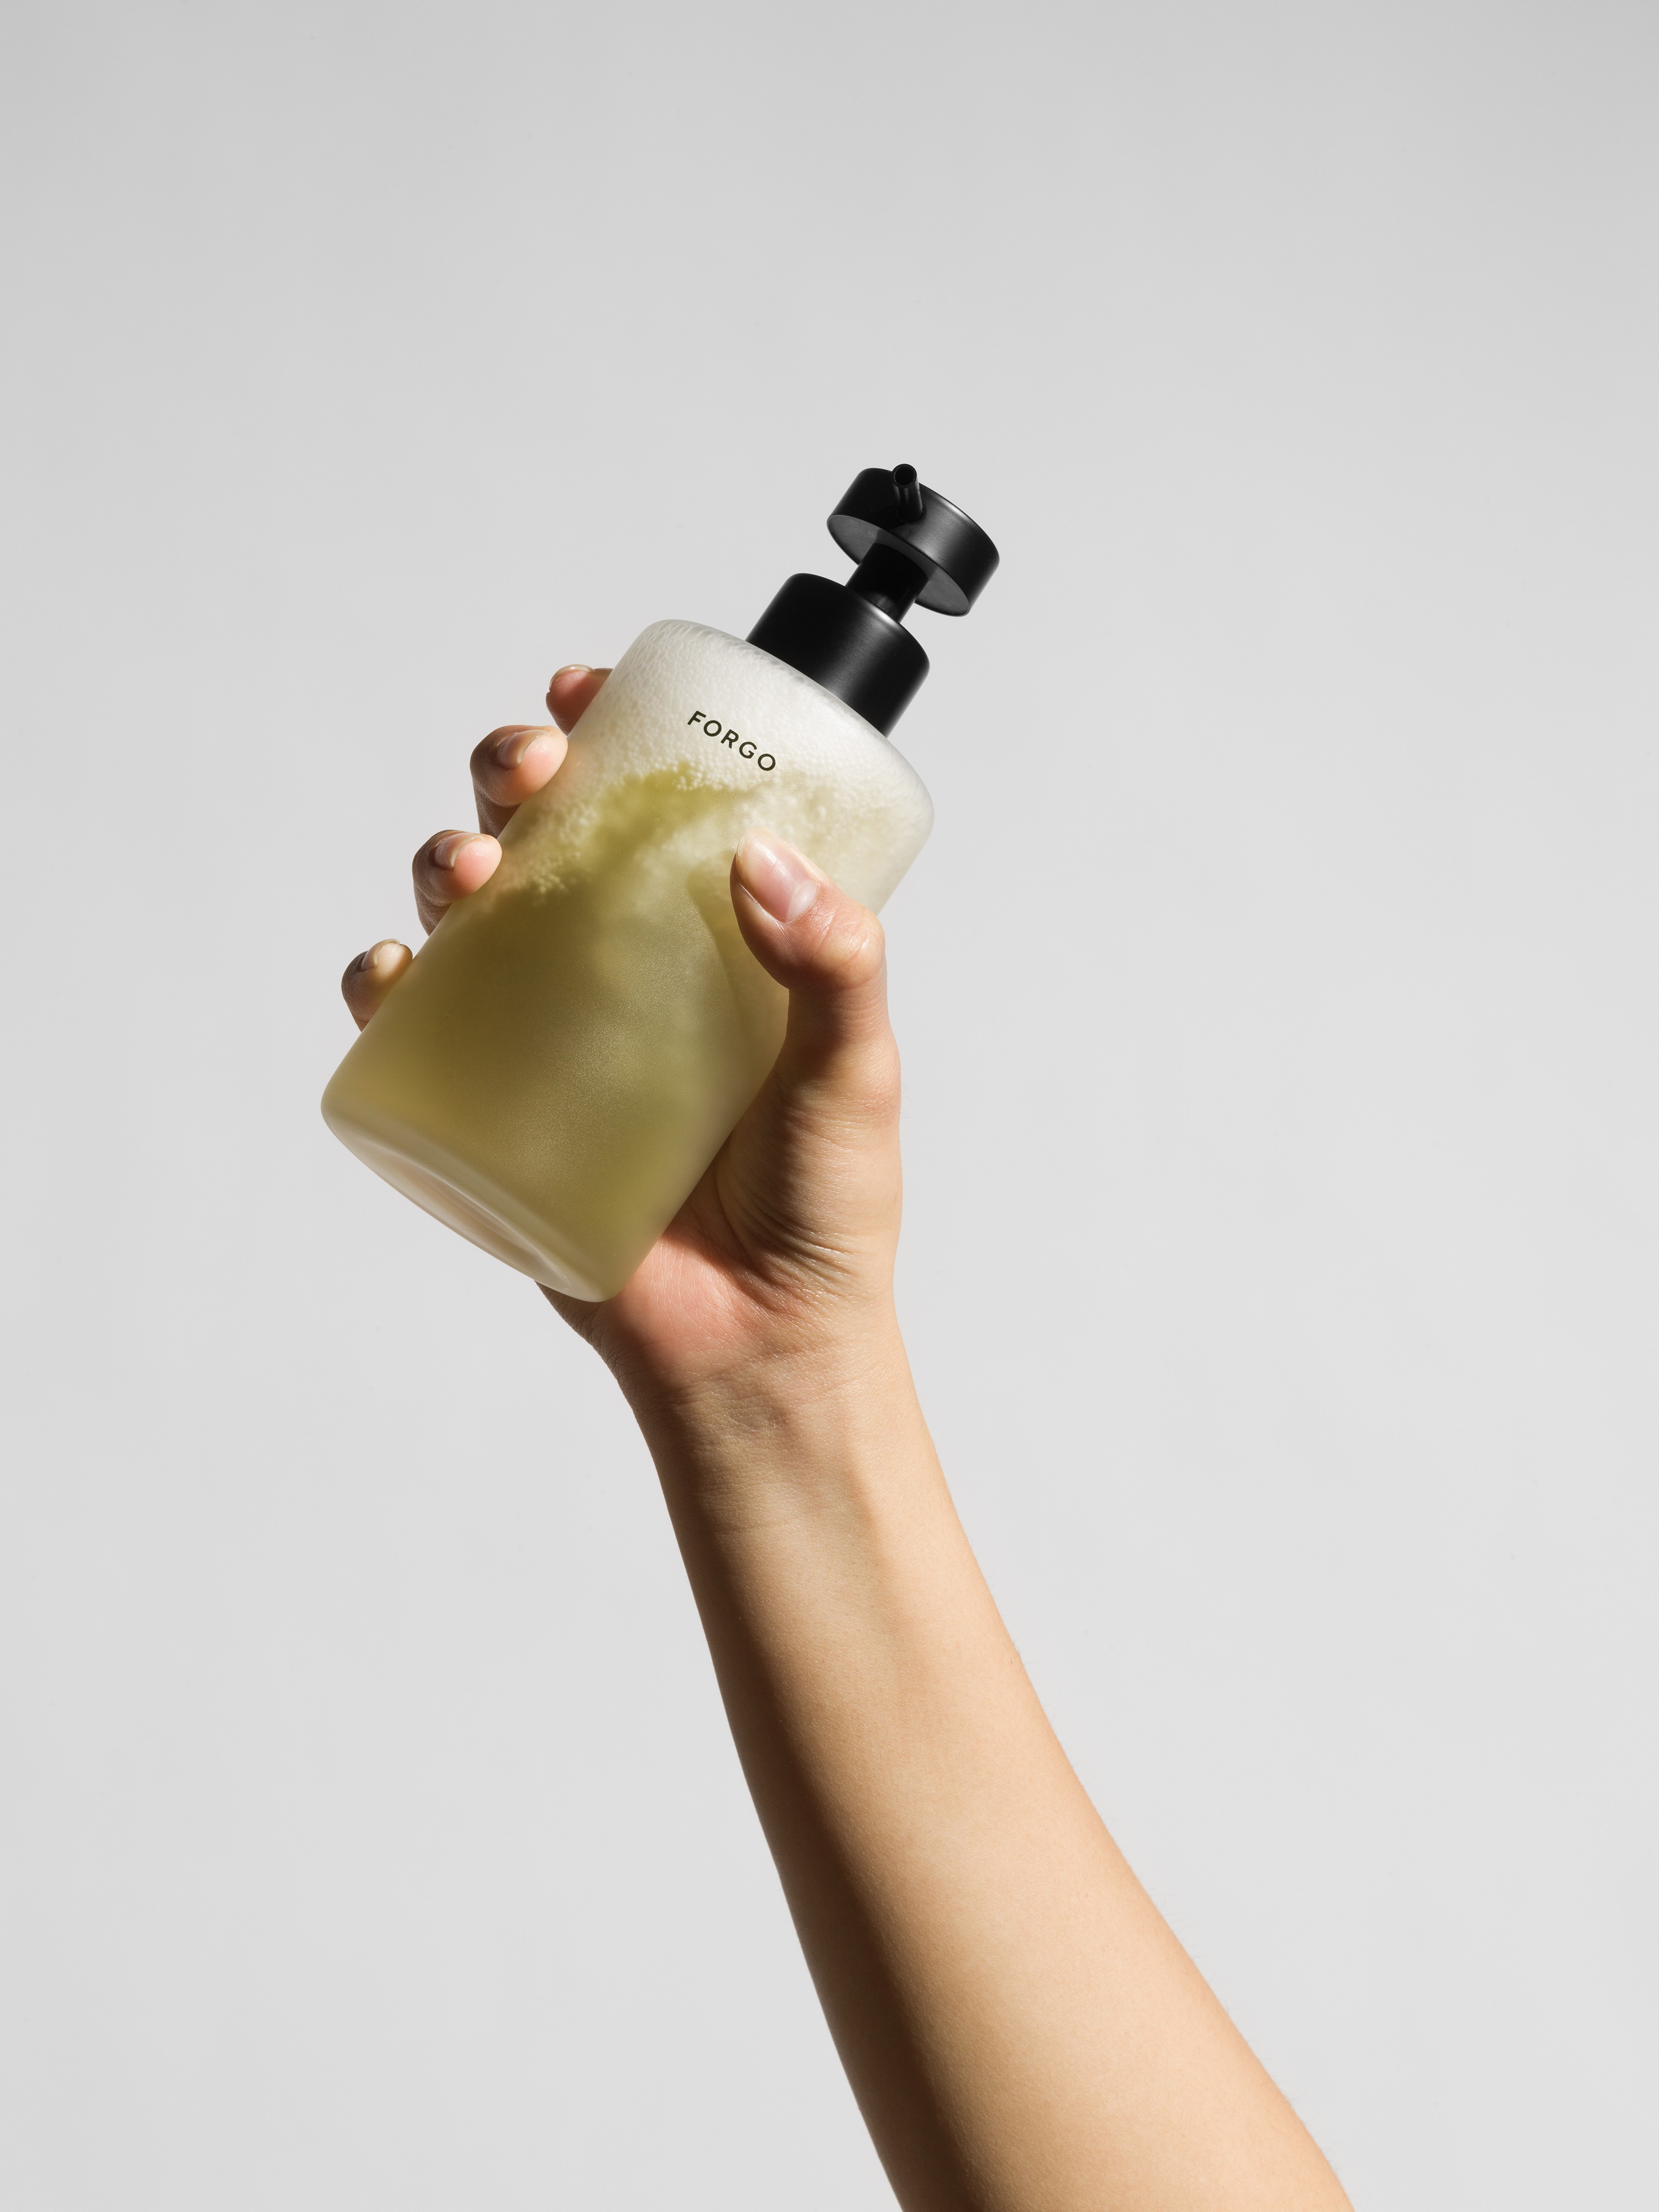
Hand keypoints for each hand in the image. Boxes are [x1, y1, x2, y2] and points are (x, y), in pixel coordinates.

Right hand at [342, 665, 905, 1412]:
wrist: (762, 1346)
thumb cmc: (822, 1209)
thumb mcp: (857, 1070)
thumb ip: (836, 966)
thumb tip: (764, 864)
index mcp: (709, 938)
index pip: (650, 805)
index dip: (609, 732)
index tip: (590, 693)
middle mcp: (620, 969)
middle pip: (543, 834)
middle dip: (514, 775)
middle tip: (532, 769)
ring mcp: (550, 1035)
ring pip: (470, 913)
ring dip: (447, 860)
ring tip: (472, 869)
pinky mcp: (495, 1111)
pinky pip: (416, 1033)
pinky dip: (383, 989)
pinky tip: (395, 971)